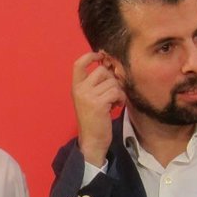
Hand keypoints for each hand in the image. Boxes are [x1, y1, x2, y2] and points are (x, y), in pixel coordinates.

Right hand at [71, 51, 123, 165]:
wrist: (92, 141)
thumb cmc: (94, 120)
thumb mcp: (90, 99)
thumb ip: (96, 84)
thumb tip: (111, 65)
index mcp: (76, 87)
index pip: (78, 64)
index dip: (90, 56)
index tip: (100, 55)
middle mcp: (80, 90)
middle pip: (102, 71)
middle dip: (112, 80)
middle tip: (114, 93)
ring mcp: (88, 96)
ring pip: (111, 81)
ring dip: (118, 91)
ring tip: (115, 102)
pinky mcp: (98, 103)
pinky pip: (116, 91)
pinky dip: (120, 98)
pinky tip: (116, 106)